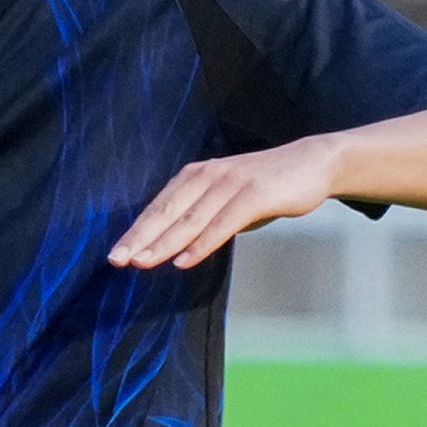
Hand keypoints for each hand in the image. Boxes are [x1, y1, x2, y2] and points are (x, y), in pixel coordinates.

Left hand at [108, 136, 341, 270]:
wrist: (312, 163)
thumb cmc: (265, 185)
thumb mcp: (226, 196)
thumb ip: (201, 214)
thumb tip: (172, 244)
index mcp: (196, 175)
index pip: (159, 207)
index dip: (136, 231)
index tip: (114, 255)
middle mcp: (208, 175)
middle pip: (167, 212)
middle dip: (140, 238)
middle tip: (117, 261)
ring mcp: (231, 183)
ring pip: (191, 219)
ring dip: (165, 243)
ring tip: (142, 263)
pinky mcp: (255, 194)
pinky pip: (223, 223)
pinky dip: (202, 243)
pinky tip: (185, 261)